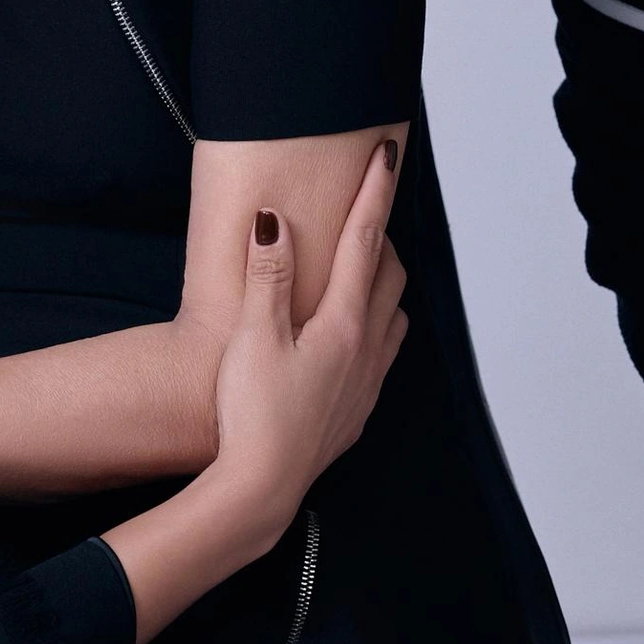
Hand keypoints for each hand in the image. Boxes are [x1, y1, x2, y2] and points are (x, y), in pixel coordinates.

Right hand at [211, 139, 406, 528]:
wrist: (261, 487)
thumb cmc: (253, 412)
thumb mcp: (252, 335)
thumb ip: (266, 274)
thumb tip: (275, 220)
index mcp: (342, 323)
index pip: (364, 241)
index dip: (376, 193)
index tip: (387, 156)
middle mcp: (365, 349)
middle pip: (389, 273)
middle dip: (379, 234)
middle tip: (359, 208)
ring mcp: (365, 382)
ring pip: (392, 315)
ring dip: (380, 282)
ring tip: (354, 268)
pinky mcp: (357, 411)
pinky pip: (383, 353)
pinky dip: (375, 325)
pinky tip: (349, 335)